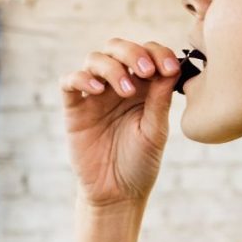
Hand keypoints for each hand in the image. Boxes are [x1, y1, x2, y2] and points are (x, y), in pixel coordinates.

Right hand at [60, 38, 180, 208]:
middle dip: (133, 52)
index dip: (159, 53)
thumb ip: (160, 100)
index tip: (169, 68)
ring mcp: (94, 95)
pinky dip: (82, 78)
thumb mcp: (156, 132)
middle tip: (146, 71)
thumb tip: (171, 67)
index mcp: (143, 87)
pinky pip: (70, 81)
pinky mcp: (74, 108)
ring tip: (126, 91)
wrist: (116, 194)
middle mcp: (118, 85)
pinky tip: (97, 90)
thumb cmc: (140, 163)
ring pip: (95, 59)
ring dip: (112, 68)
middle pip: (118, 47)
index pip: (148, 54)